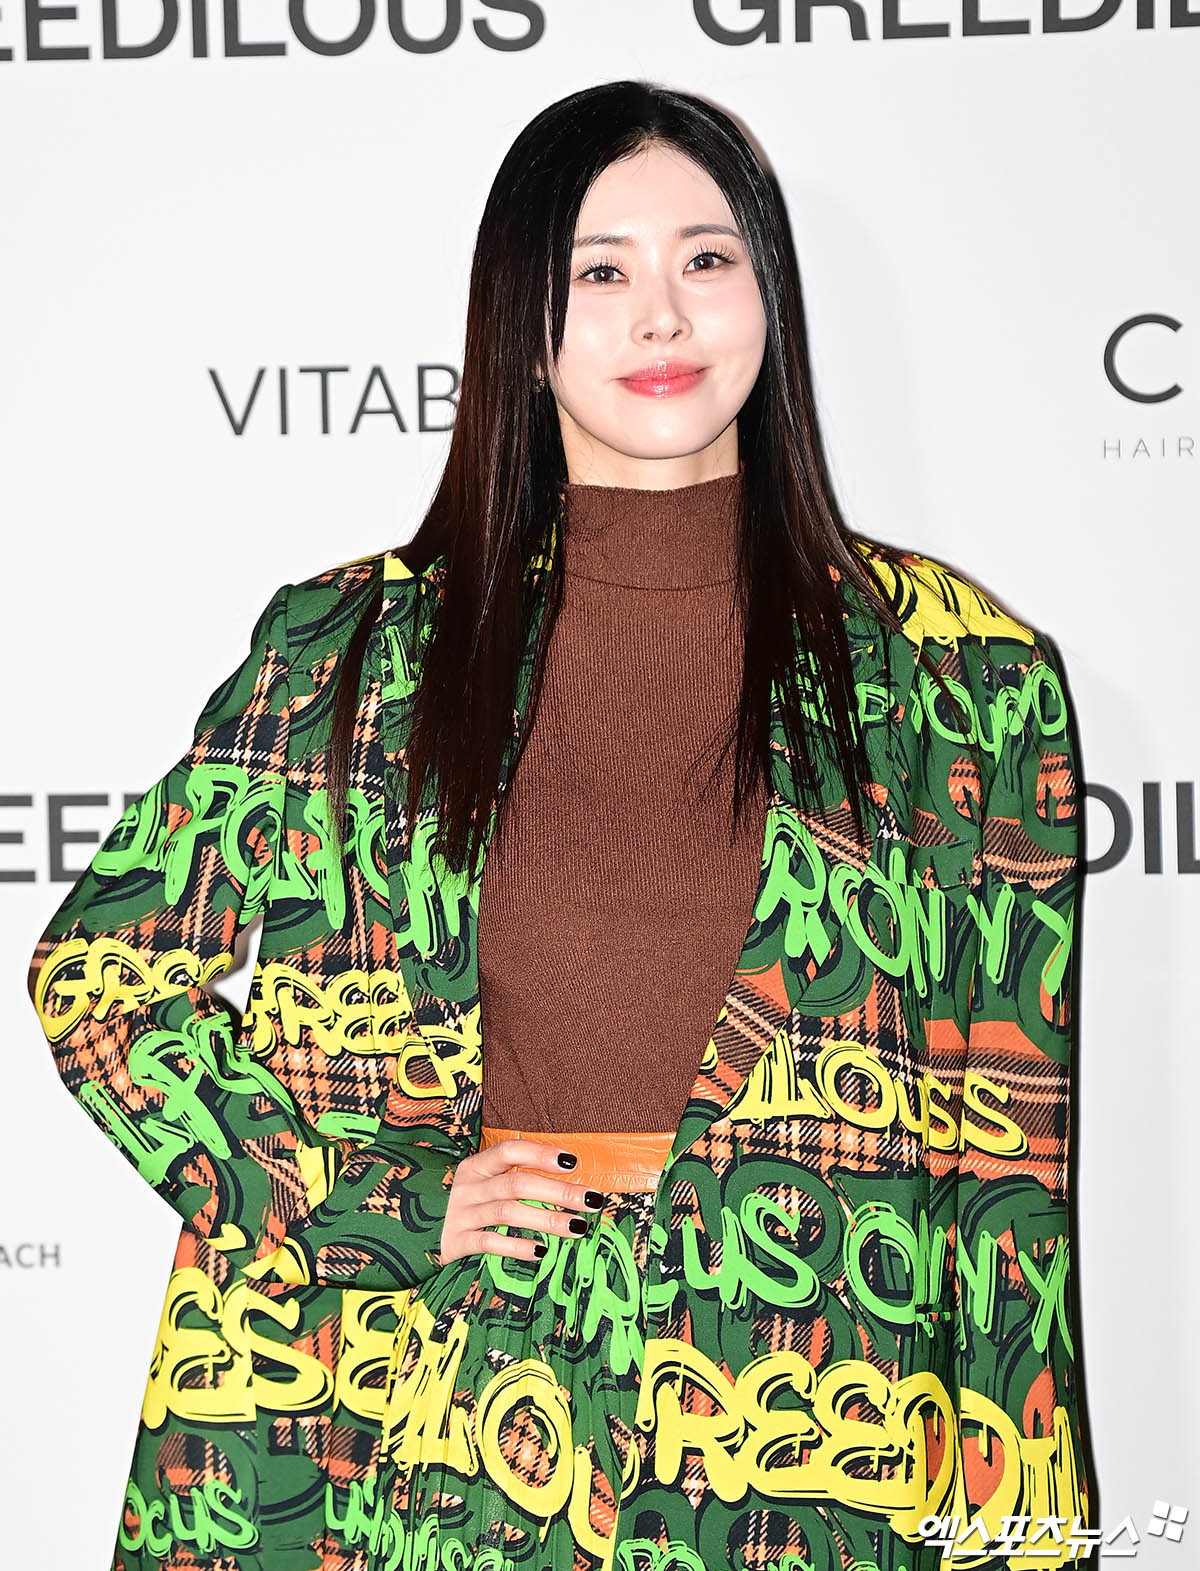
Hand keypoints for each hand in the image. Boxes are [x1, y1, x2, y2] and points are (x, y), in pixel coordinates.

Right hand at [437, 1138, 604, 1264]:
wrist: (407, 1231)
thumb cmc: (461, 1205)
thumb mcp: (481, 1185)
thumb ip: (513, 1179)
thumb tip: (566, 1180)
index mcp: (476, 1166)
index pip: (509, 1150)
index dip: (540, 1153)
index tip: (573, 1162)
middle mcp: (467, 1186)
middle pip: (517, 1184)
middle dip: (558, 1192)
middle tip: (591, 1200)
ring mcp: (459, 1214)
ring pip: (507, 1212)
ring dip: (546, 1219)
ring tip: (577, 1227)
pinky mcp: (454, 1242)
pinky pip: (487, 1242)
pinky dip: (515, 1246)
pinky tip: (540, 1252)